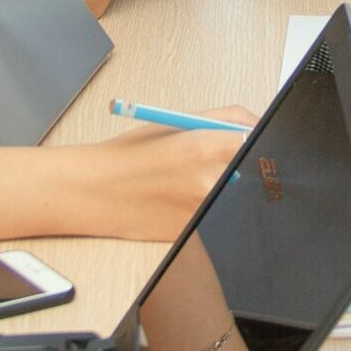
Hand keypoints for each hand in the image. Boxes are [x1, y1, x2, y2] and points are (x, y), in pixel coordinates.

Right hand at [86, 106, 256, 238]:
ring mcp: (201, 211)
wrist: (92, 193)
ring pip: (231, 191)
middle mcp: (208, 182)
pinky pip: (212, 211)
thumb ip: (224, 119)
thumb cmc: (129, 155)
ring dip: (220, 183)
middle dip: (239, 162)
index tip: (255, 140)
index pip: (256, 143)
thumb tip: (259, 123)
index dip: (257, 140)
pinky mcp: (193, 231)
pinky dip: (203, 203)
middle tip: (212, 159)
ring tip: (183, 177)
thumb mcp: (176, 122)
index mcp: (203, 147)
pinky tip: (174, 197)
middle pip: (250, 170)